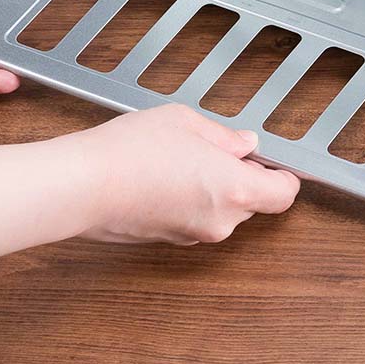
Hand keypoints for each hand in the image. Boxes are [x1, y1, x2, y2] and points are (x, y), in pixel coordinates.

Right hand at [75, 104, 299, 244]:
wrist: (80, 187)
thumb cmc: (131, 151)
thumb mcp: (187, 122)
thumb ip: (224, 136)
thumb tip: (244, 143)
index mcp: (234, 189)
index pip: (284, 194)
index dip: (284, 176)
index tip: (277, 160)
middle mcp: (219, 221)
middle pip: (253, 202)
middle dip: (244, 177)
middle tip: (220, 148)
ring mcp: (193, 236)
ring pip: (223, 211)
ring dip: (216, 189)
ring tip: (185, 157)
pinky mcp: (168, 241)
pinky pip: (196, 219)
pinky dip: (192, 201)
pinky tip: (166, 175)